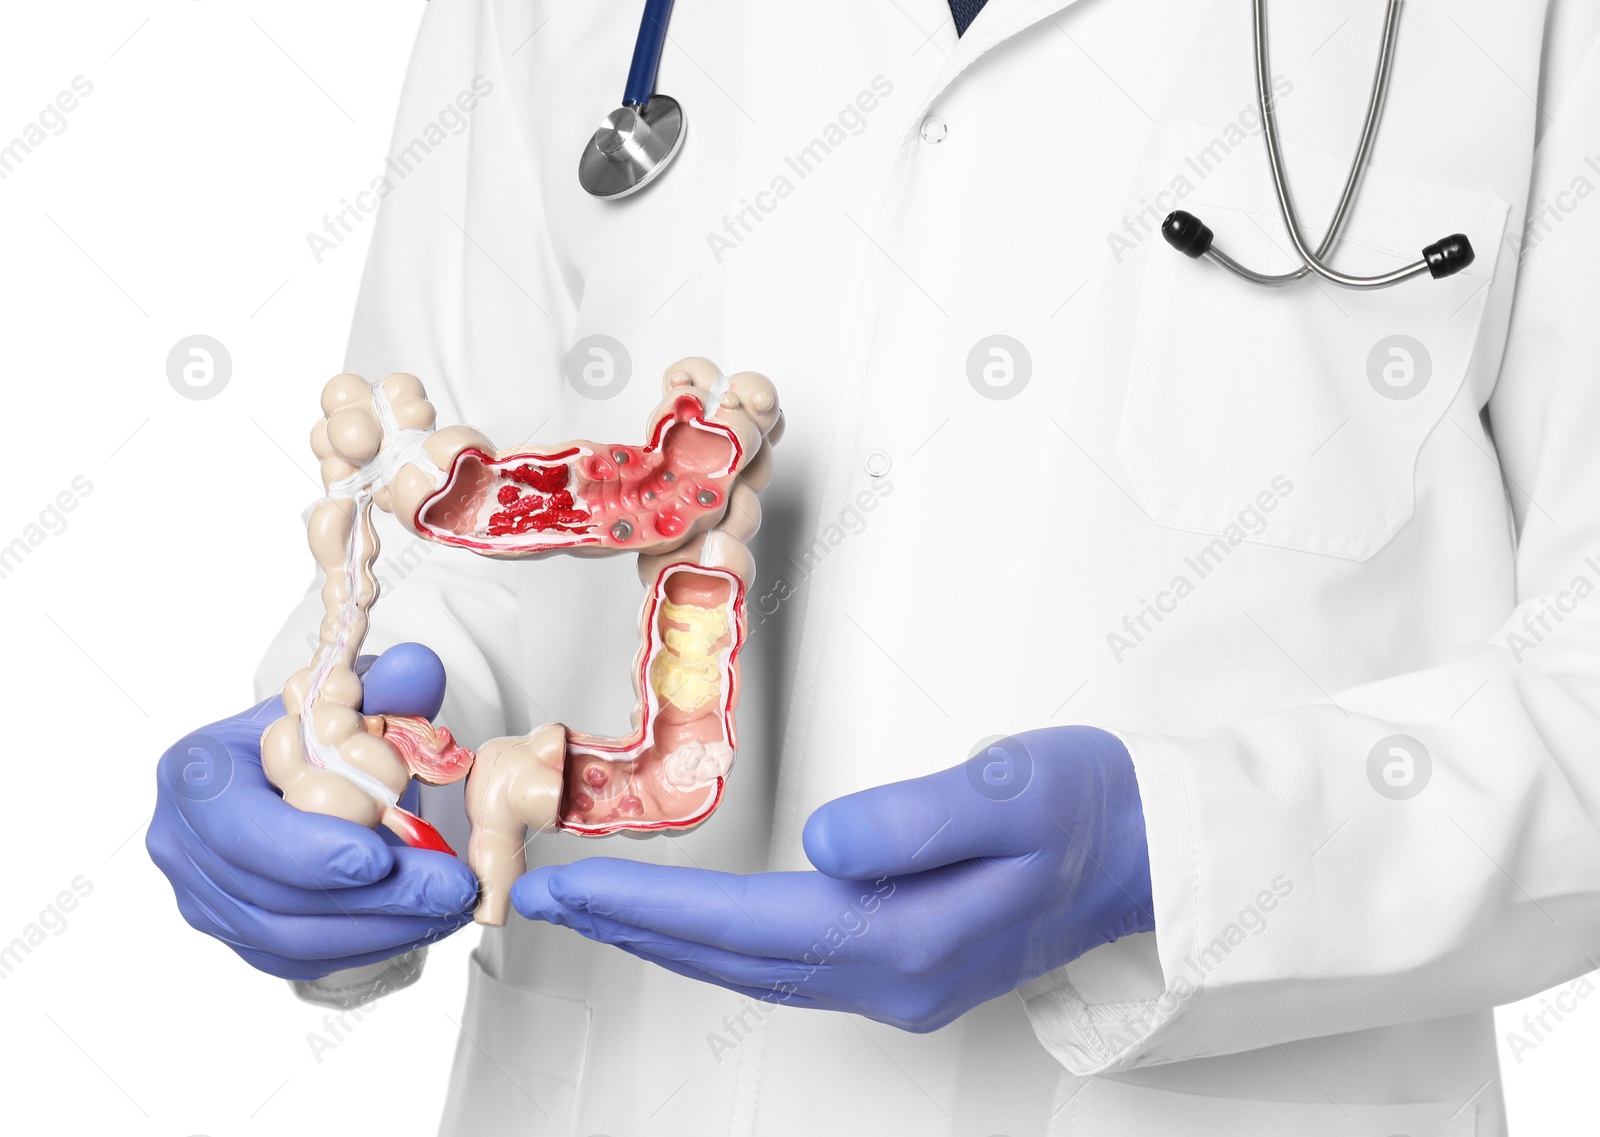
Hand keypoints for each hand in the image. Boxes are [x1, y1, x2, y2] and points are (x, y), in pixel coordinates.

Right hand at [148, 644, 477, 979]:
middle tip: (450, 888)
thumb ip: (386, 686)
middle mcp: (185, 844)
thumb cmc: (309, 729)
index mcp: (196, 773)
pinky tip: (423, 921)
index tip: (376, 860)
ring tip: (450, 905)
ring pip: (292, 937)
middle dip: (373, 897)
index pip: (242, 826)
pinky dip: (369, 942)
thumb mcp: (343, 696)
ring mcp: (206, 898)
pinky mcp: (240, 934)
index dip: (308, 850)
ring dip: (382, 927)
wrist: (289, 766)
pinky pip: (303, 956)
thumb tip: (419, 677)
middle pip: (275, 895)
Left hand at [513, 726, 1152, 1030]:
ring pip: (754, 970)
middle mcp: (894, 979)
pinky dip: (720, 945)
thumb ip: (915, 820)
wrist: (1154, 851)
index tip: (566, 887)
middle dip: (632, 931)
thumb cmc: (1089, 809)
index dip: (648, 909)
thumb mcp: (1012, 793)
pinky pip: (785, 964)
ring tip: (597, 909)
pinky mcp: (907, 966)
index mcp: (908, 940)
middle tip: (542, 900)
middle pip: (733, 960)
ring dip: (668, 942)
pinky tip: (696, 928)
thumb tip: (824, 844)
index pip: (747, 928)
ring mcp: (901, 983)